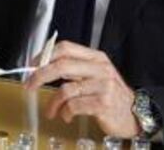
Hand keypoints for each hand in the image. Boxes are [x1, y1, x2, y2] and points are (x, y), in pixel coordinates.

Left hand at [25, 41, 139, 137]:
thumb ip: (72, 68)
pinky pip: (74, 106)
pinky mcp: (104, 103)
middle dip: (39, 76)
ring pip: (65, 90)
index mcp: (96, 57)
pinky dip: (65, 112)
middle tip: (29, 85)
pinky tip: (67, 115)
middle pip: (61, 66)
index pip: (65, 48)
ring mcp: (104, 86)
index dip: (44, 56)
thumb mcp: (94, 74)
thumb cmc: (109, 94)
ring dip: (53, 103)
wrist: (134, 114)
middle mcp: (100, 68)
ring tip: (51, 110)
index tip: (31, 66)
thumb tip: (41, 66)